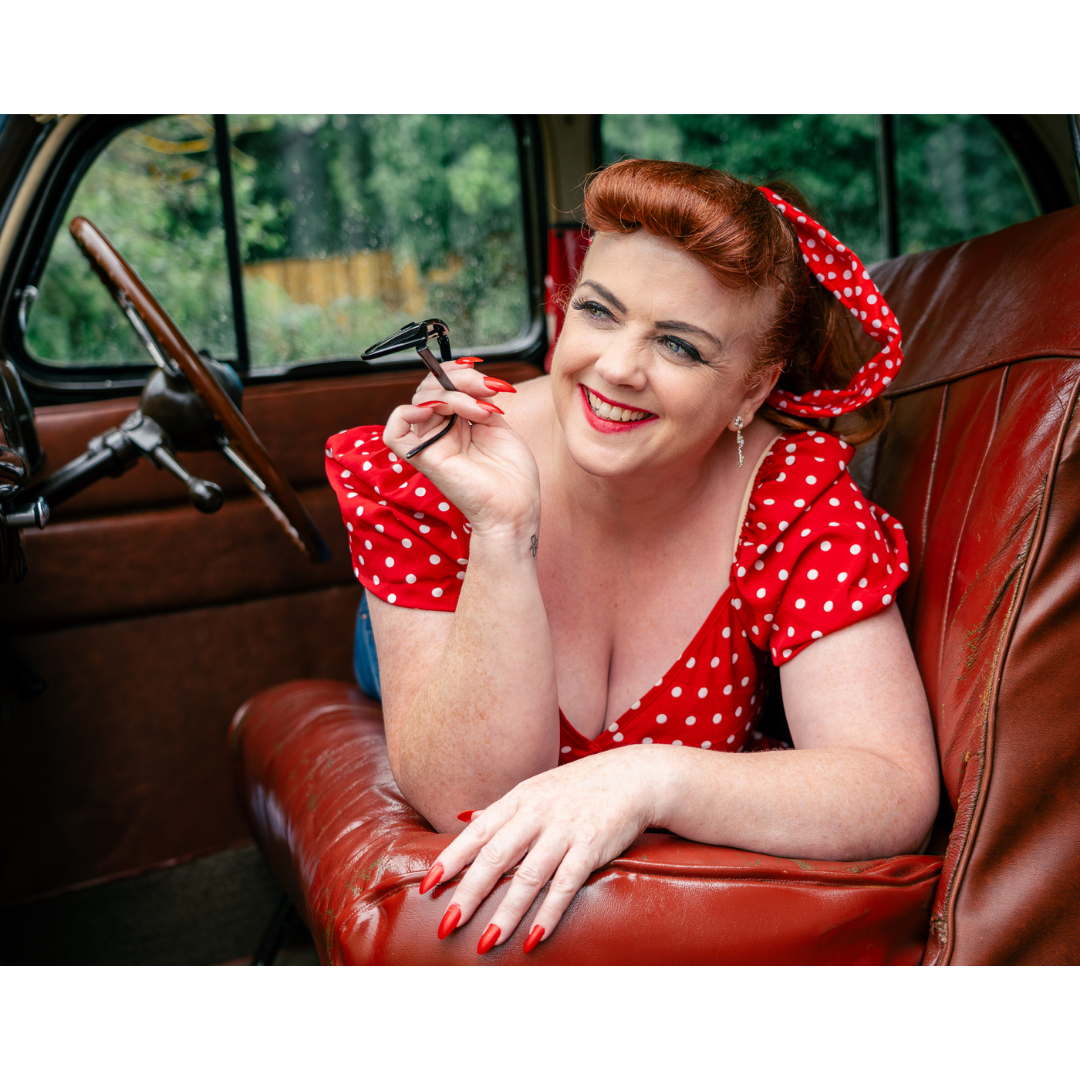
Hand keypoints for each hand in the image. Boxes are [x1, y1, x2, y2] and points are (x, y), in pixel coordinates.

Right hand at [382, 360, 539, 536]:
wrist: (516, 509)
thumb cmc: (512, 476)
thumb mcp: (498, 425)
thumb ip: (479, 401)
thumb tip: (470, 378)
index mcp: (457, 424)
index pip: (441, 385)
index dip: (456, 371)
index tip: (484, 374)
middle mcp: (440, 432)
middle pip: (430, 388)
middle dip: (460, 379)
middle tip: (488, 389)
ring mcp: (431, 445)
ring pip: (420, 401)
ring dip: (452, 395)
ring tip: (481, 410)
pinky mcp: (424, 459)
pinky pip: (394, 433)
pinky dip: (406, 413)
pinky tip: (434, 411)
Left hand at [419, 748, 659, 954]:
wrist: (631, 776)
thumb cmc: (579, 787)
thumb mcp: (536, 790)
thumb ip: (502, 810)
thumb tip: (465, 820)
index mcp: (519, 800)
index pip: (477, 833)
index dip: (452, 860)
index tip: (428, 886)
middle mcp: (537, 814)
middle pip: (496, 857)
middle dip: (469, 893)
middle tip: (448, 925)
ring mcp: (565, 830)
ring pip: (528, 876)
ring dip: (506, 913)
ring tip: (486, 943)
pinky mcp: (591, 846)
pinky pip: (566, 884)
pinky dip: (549, 913)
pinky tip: (534, 938)